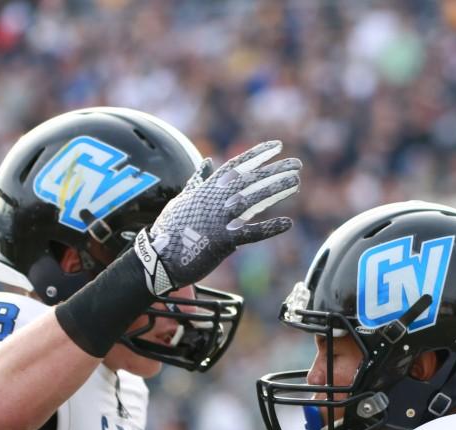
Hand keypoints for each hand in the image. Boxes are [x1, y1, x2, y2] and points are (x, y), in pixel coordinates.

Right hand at [133, 140, 300, 294]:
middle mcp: (215, 200)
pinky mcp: (222, 241)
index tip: (277, 145)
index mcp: (207, 189)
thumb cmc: (169, 229)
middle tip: (297, 164)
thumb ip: (198, 180)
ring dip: (276, 190)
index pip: (237, 165)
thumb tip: (206, 162)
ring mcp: (219, 220)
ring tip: (296, 182)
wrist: (158, 257)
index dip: (258, 154)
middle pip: (250, 179)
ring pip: (253, 200)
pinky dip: (269, 228)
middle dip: (274, 170)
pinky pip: (250, 233)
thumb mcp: (183, 199)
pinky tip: (288, 223)